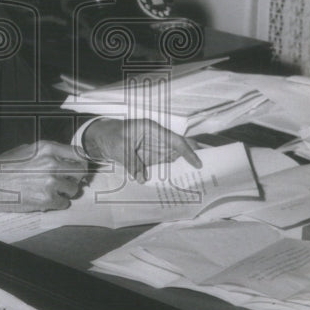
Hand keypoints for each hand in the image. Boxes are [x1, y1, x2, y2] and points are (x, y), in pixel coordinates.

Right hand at [0, 141, 89, 213]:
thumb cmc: (3, 168)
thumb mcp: (25, 150)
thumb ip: (46, 153)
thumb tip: (62, 159)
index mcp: (46, 148)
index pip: (77, 153)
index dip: (79, 161)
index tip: (77, 166)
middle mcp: (51, 163)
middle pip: (80, 171)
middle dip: (76, 176)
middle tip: (68, 180)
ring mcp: (50, 182)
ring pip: (74, 189)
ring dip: (67, 191)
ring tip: (54, 191)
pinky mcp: (46, 200)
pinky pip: (64, 203)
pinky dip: (58, 203)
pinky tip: (47, 199)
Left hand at [82, 118, 200, 182]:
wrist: (99, 138)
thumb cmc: (109, 136)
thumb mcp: (120, 148)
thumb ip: (133, 163)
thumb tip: (142, 179)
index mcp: (151, 129)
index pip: (174, 140)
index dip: (188, 151)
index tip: (198, 163)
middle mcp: (157, 137)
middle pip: (180, 146)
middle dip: (194, 155)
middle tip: (211, 169)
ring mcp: (155, 147)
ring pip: (175, 156)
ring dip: (185, 166)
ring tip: (200, 178)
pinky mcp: (151, 156)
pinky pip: (165, 163)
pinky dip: (173, 171)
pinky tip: (182, 181)